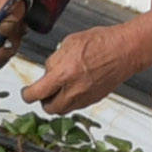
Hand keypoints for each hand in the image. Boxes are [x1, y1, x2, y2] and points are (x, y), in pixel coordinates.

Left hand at [19, 7, 151, 118]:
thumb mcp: (69, 43)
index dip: (27, 94)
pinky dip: (71, 100)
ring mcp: (85, 97)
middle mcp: (74, 90)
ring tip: (58, 88)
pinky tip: (73, 86)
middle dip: (43, 101)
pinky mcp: (95, 99)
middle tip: (42, 91)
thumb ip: (54, 60)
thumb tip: (48, 71)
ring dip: (57, 102)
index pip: (36, 94)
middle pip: (49, 108)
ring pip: (63, 110)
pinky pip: (76, 106)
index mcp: (64, 74)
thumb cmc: (101, 42)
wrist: (126, 50)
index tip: (26, 92)